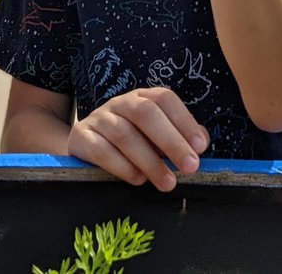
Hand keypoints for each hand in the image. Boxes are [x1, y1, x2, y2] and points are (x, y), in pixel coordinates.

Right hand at [67, 87, 208, 191]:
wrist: (86, 148)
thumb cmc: (131, 143)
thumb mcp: (155, 137)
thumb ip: (179, 137)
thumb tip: (200, 142)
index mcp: (141, 98)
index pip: (163, 99)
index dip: (184, 121)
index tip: (200, 147)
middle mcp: (119, 103)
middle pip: (145, 113)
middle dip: (171, 141)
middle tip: (190, 167)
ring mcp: (98, 118)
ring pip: (123, 133)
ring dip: (150, 160)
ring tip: (168, 183)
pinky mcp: (81, 137)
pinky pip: (100, 150)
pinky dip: (122, 166)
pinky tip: (138, 180)